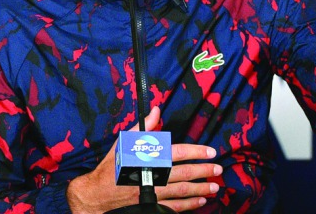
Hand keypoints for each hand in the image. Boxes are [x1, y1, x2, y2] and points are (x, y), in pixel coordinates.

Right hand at [66, 106, 221, 213]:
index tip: (211, 152)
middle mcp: (152, 176)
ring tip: (215, 187)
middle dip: (204, 171)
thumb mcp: (125, 142)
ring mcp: (152, 194)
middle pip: (184, 173)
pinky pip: (174, 207)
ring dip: (200, 189)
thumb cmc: (112, 166)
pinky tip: (199, 201)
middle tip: (218, 169)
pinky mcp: (151, 207)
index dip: (197, 152)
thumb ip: (144, 128)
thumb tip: (156, 110)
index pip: (178, 153)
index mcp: (148, 157)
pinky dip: (189, 205)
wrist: (97, 193)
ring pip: (182, 192)